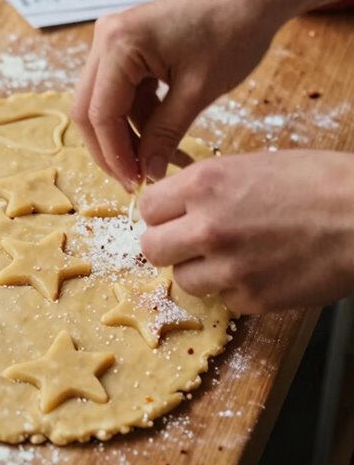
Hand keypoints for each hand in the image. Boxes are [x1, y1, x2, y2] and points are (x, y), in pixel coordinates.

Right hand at [72, 0, 280, 190]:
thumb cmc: (232, 35)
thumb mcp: (198, 92)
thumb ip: (165, 133)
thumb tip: (147, 174)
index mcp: (118, 44)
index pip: (99, 113)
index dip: (114, 155)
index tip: (136, 184)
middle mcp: (105, 38)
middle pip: (89, 109)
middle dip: (112, 149)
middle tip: (138, 180)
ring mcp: (113, 40)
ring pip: (104, 104)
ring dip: (128, 136)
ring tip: (162, 162)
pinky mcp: (127, 47)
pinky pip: (121, 92)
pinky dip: (139, 119)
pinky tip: (164, 139)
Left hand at [139, 150, 353, 313]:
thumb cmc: (317, 181)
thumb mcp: (250, 165)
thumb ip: (208, 187)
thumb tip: (179, 203)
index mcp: (204, 185)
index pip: (147, 208)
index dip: (160, 213)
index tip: (172, 215)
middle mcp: (208, 227)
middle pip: (152, 249)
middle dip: (168, 245)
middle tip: (191, 241)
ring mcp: (230, 268)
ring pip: (183, 280)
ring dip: (200, 270)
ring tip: (231, 255)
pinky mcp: (254, 299)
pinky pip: (223, 299)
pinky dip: (235, 288)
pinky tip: (260, 268)